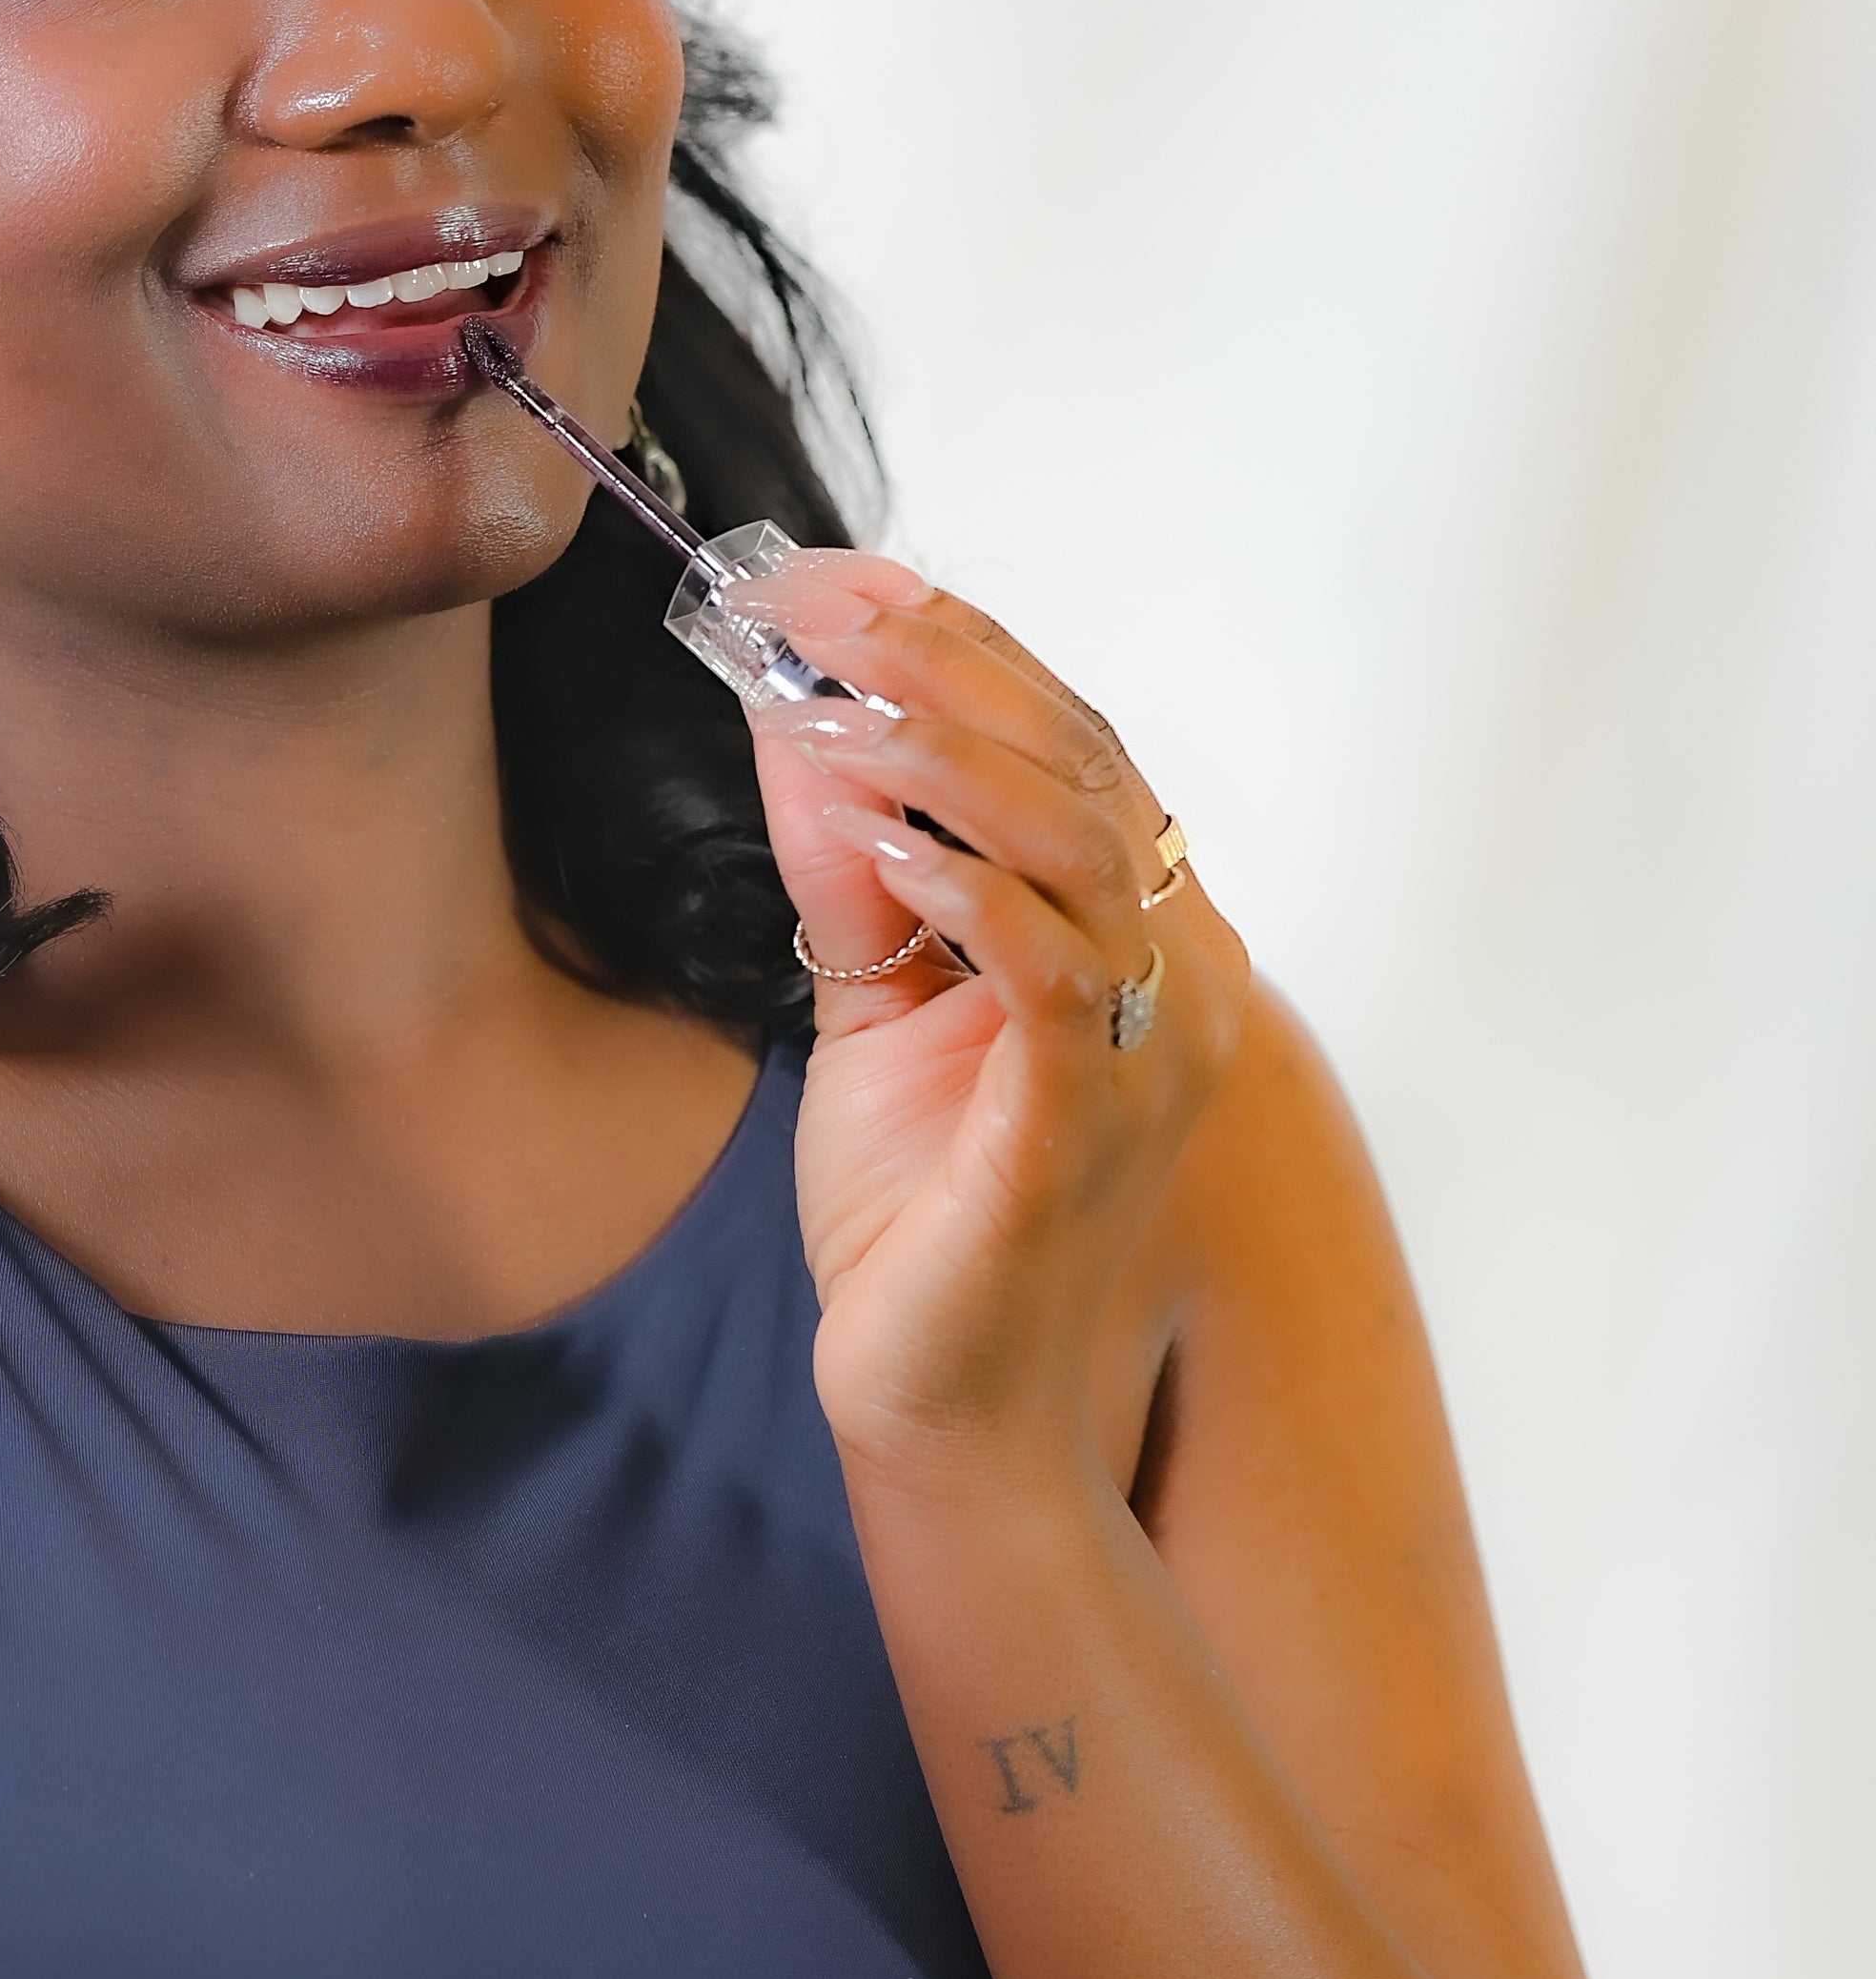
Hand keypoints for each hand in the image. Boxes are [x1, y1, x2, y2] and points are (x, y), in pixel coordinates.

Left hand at [746, 555, 1251, 1477]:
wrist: (938, 1400)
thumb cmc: (921, 1212)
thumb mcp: (869, 1005)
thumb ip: (853, 867)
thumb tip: (796, 717)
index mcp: (1143, 935)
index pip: (1068, 744)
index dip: (960, 647)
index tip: (836, 578)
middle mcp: (1181, 976)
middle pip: (1081, 768)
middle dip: (943, 671)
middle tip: (816, 610)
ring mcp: (1151, 1054)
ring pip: (1083, 848)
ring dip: (949, 763)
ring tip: (831, 713)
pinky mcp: (1088, 1129)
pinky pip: (1056, 976)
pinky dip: (975, 896)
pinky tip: (889, 854)